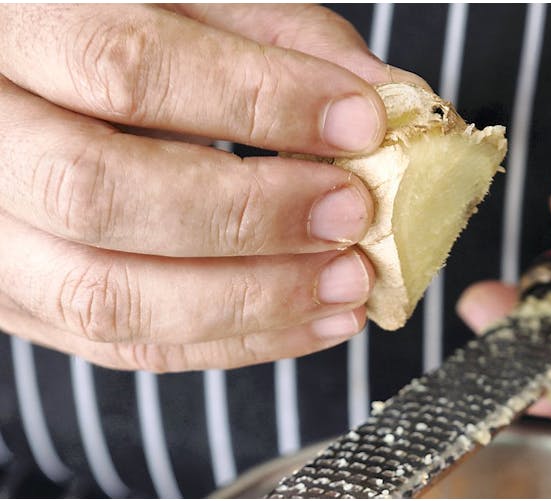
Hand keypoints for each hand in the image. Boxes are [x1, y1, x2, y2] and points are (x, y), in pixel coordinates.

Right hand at [0, 4, 424, 371]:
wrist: (32, 92)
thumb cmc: (116, 31)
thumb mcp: (188, 5)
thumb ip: (278, 39)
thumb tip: (387, 98)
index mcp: (11, 33)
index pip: (127, 69)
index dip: (255, 100)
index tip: (359, 122)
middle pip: (97, 195)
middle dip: (247, 216)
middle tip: (352, 212)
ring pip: (104, 296)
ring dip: (251, 300)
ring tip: (349, 283)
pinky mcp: (21, 304)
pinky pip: (125, 346)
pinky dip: (234, 341)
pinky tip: (313, 318)